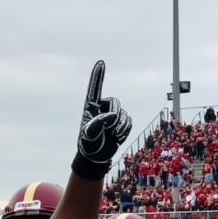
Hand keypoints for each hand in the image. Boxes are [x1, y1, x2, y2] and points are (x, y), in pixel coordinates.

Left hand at [72, 60, 131, 179]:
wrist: (96, 156)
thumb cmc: (88, 144)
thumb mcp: (89, 134)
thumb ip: (98, 123)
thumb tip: (111, 116)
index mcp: (91, 107)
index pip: (95, 89)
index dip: (98, 76)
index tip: (101, 62)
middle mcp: (102, 108)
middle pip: (115, 103)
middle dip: (114, 117)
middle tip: (107, 129)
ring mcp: (112, 115)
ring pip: (123, 114)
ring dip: (120, 127)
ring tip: (112, 136)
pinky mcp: (121, 123)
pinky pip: (129, 122)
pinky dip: (125, 130)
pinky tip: (117, 138)